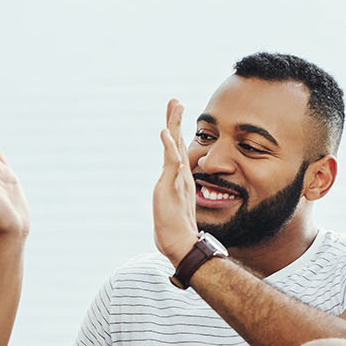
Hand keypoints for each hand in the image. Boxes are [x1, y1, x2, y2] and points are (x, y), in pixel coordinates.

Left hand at [154, 99, 198, 264]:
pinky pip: (171, 163)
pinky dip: (169, 147)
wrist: (181, 244)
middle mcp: (181, 175)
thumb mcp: (171, 207)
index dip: (176, 131)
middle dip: (176, 120)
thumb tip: (169, 195)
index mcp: (180, 178)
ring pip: (177, 146)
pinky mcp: (172, 186)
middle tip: (175, 100)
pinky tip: (164, 133)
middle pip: (178, 141)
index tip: (175, 114)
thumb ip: (171, 197)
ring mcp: (177, 179)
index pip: (177, 149)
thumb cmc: (175, 229)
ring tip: (175, 106)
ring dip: (175, 125)